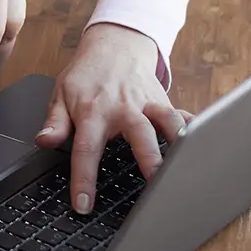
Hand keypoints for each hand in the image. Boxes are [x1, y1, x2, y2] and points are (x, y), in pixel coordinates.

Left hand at [34, 23, 191, 213]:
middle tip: (155, 183)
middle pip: (139, 133)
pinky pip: (184, 115)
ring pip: (168, 121)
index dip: (84, 179)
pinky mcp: (165, 101)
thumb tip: (44, 142)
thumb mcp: (61, 94)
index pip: (87, 149)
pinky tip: (206, 144)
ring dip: (178, 141)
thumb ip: (54, 122)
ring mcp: (147, 104)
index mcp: (93, 112)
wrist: (114, 45)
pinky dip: (196, 128)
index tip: (84, 205)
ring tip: (187, 165)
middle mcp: (123, 108)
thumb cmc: (86, 75)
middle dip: (149, 158)